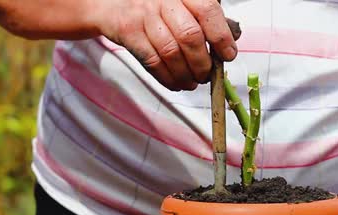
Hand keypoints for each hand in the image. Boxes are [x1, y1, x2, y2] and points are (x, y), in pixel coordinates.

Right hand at [98, 0, 237, 90]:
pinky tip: (176, 83)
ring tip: (192, 82)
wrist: (110, 1)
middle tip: (207, 75)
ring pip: (171, 52)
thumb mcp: (179, 2)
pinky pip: (152, 61)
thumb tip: (227, 44)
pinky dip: (167, 78)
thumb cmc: (152, 4)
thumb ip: (202, 18)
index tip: (228, 55)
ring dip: (186, 75)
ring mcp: (144, 14)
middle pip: (190, 36)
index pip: (208, 11)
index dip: (221, 37)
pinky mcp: (128, 31)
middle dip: (203, 63)